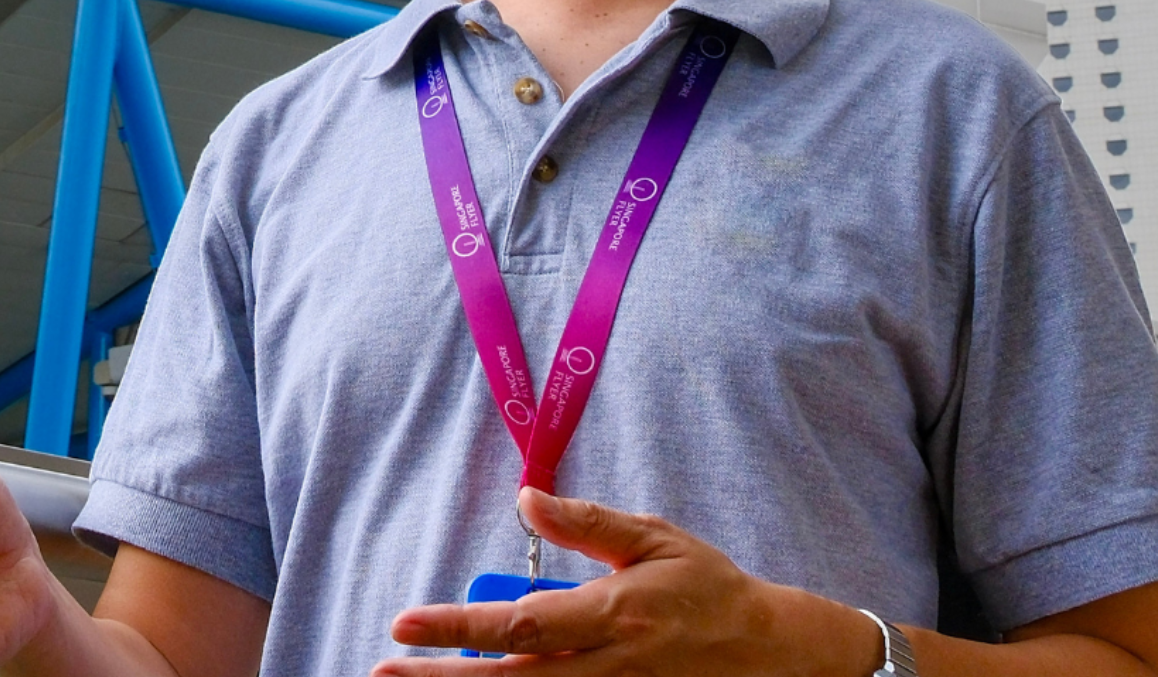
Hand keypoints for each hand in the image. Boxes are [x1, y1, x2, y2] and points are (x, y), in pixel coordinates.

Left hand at [373, 489, 881, 676]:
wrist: (773, 655)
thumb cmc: (706, 589)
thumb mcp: (652, 538)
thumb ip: (586, 522)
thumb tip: (526, 498)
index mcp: (607, 616)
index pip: (516, 626)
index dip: (456, 628)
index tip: (403, 625)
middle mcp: (604, 669)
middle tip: (384, 673)